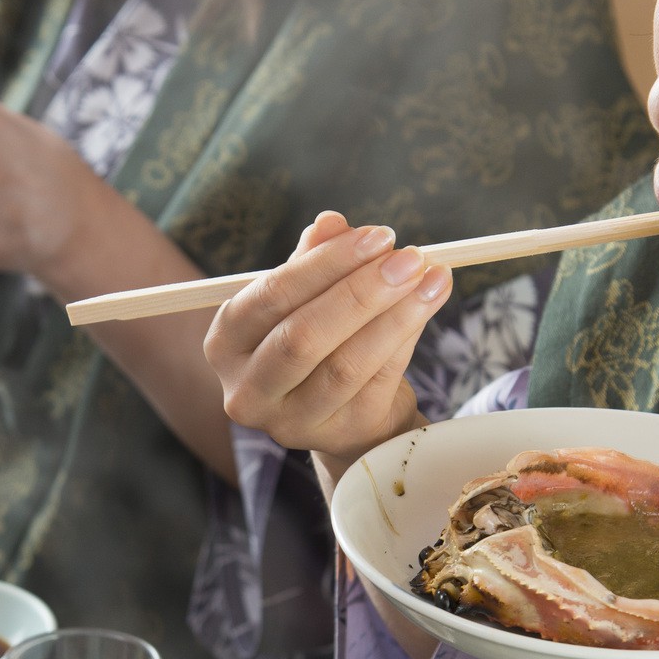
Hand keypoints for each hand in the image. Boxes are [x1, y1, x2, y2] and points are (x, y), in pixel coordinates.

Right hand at [201, 212, 452, 470]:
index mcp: (226, 344)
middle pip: (302, 338)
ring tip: (433, 277)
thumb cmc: (319, 340)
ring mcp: (292, 422)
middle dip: (362, 292)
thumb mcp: (306, 297)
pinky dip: (407, 338)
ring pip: (347, 365)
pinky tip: (428, 304)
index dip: (326, 264)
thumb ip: (314, 259)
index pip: (271, 297)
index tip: (379, 236)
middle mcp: (248, 391)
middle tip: (409, 258)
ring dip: (396, 315)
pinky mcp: (340, 435)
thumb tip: (331, 222)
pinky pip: (379, 381)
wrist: (345, 412)